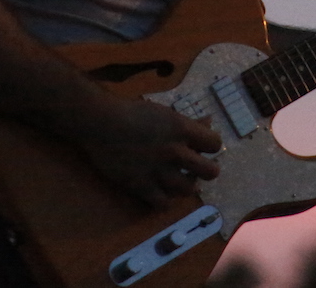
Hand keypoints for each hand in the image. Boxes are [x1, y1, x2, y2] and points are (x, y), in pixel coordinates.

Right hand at [76, 98, 221, 209]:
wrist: (100, 123)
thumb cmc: (133, 112)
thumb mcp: (165, 113)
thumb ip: (189, 121)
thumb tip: (209, 121)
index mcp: (181, 129)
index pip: (215, 143)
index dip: (212, 147)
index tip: (204, 149)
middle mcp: (174, 151)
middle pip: (210, 172)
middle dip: (208, 171)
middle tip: (199, 170)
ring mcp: (158, 171)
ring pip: (188, 190)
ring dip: (188, 186)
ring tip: (182, 181)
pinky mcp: (141, 185)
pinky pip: (163, 203)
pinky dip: (165, 200)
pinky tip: (161, 193)